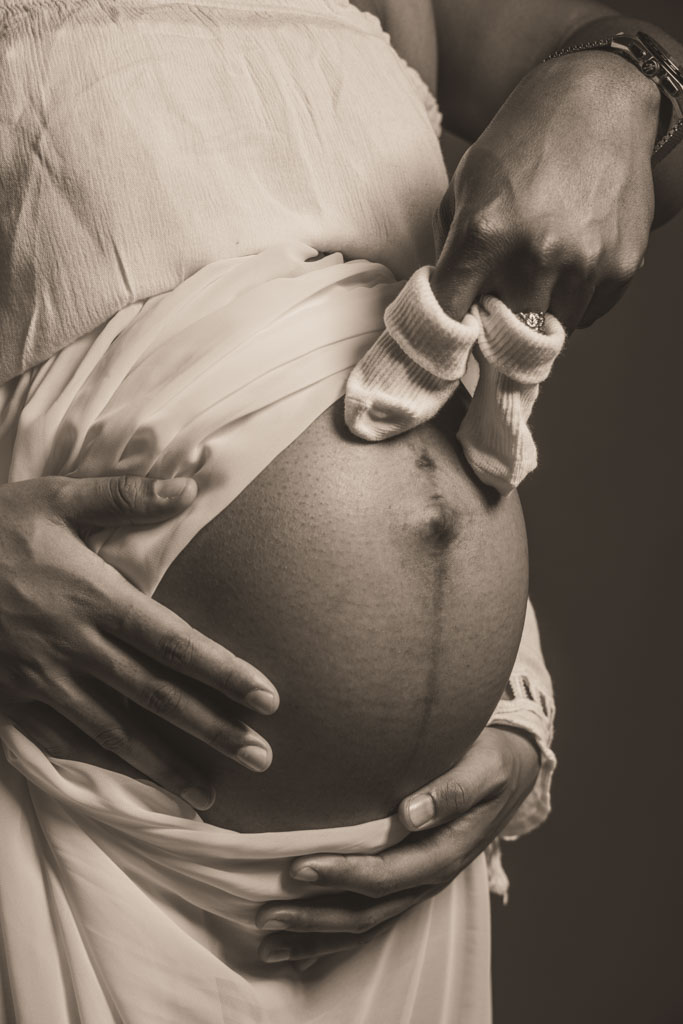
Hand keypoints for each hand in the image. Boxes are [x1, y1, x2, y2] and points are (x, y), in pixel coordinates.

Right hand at [0, 475, 279, 809]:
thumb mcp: (54, 499)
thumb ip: (124, 497)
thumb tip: (188, 486)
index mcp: (95, 598)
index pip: (174, 642)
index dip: (224, 672)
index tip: (267, 699)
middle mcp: (76, 647)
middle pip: (156, 696)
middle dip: (212, 729)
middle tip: (261, 758)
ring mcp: (42, 680)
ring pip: (114, 731)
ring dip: (165, 765)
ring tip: (209, 795)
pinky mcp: (13, 699)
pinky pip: (62, 740)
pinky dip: (99, 767)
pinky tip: (129, 790)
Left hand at [256, 725, 539, 964]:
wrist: (512, 772)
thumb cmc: (490, 761)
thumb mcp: (480, 767)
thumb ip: (450, 790)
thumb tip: (411, 813)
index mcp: (444, 852)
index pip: (386, 873)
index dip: (342, 875)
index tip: (298, 868)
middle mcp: (428, 879)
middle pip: (367, 911)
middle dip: (316, 916)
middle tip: (267, 912)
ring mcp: (418, 886)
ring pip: (364, 923)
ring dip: (317, 935)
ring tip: (269, 942)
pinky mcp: (409, 883)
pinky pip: (370, 919)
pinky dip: (332, 937)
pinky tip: (297, 948)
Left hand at [431, 51, 658, 332]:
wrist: (598, 99)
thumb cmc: (523, 141)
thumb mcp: (465, 184)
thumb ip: (447, 249)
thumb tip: (442, 303)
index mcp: (485, 231)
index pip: (450, 316)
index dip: (445, 330)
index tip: (447, 332)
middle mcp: (536, 254)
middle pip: (502, 335)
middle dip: (493, 324)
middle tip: (494, 300)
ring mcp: (584, 263)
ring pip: (547, 333)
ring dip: (535, 317)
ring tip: (535, 274)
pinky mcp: (621, 266)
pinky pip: (586, 315)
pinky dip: (571, 303)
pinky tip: (568, 263)